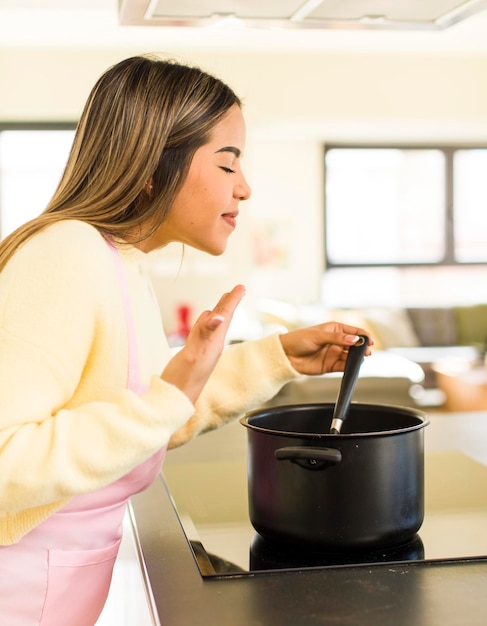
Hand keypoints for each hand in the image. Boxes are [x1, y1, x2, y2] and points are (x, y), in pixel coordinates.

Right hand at [160, 284, 245, 403]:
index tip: (242, 286)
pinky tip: (205, 322)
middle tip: (236, 290)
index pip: (225, 316)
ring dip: (219, 311)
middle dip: (228, 302)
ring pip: (213, 325)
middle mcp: (211, 345)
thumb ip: (205, 333)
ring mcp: (202, 350)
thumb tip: (218, 316)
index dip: (233, 300)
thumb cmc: (183, 380)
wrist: (174, 401)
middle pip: (222, 318)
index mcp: (214, 342)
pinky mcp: (193, 355)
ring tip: (224, 301)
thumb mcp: (194, 353)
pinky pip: (202, 334)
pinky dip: (205, 323)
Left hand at [279, 322, 373, 375]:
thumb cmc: (298, 340)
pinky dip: (350, 367)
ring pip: (351, 356)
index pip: (354, 331)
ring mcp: (334, 354)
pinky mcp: (331, 366)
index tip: (370, 341)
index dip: (363, 335)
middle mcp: (337, 341)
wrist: (286, 355)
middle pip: (355, 344)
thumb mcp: (318, 336)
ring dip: (357, 358)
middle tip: (367, 351)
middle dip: (362, 348)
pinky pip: (344, 366)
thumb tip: (354, 339)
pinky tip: (352, 366)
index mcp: (334, 329)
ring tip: (360, 359)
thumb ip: (337, 338)